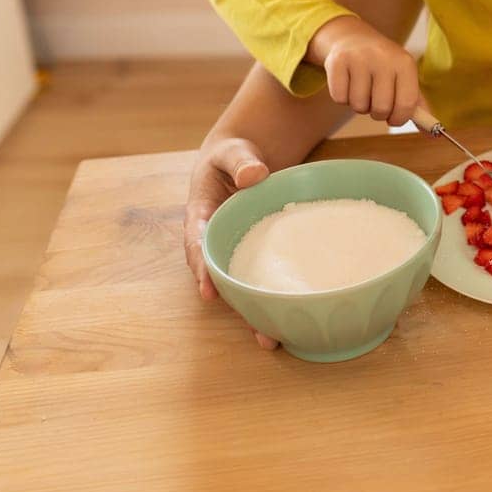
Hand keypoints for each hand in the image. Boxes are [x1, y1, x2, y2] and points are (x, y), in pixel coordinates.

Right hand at [184, 137, 278, 349]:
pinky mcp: (259, 252)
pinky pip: (263, 275)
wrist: (244, 158)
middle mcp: (217, 239)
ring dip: (255, 311)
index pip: (198, 244)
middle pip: (222, 276)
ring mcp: (237, 248)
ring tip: (273, 339)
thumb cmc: (232, 154)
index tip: (208, 291)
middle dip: (236, 306)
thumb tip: (253, 174)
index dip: (203, 268)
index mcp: (201, 215)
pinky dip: (273, 294)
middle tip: (255, 331)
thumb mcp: (232, 151)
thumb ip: (239, 160)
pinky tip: (293, 316)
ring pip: (242, 284)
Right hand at [308, 14, 418, 124]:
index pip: (407, 104)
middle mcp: (383, 58)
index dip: (399, 118)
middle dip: (378, 113)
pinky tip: (347, 82)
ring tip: (362, 88)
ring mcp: (359, 58)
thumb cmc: (382, 64)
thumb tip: (431, 132)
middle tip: (375, 100)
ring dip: (359, 105)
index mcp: (405, 63)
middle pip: (381, 108)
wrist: (352, 38)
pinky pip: (339, 98)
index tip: (394, 118)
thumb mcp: (404, 77)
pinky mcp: (337, 61)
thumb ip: (417, 105)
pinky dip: (342, 98)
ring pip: (358, 105)